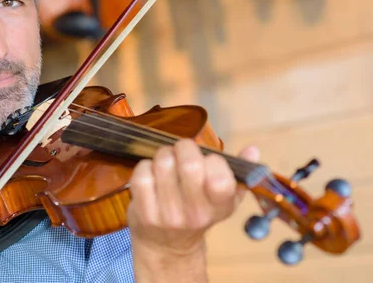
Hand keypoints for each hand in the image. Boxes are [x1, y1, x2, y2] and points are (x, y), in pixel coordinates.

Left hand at [127, 139, 259, 265]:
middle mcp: (195, 213)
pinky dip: (145, 165)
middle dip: (185, 148)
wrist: (167, 246)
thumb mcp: (225, 198)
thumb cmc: (198, 213)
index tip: (207, 161)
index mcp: (219, 206)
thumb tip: (252, 148)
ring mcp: (168, 214)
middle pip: (190, 164)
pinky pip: (142, 173)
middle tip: (182, 152)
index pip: (220, 177)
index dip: (212, 159)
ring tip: (167, 162)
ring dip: (164, 154)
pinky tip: (151, 173)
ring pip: (164, 163)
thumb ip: (241, 172)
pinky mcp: (143, 212)